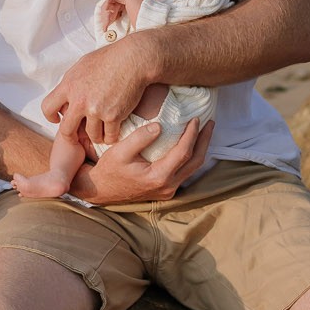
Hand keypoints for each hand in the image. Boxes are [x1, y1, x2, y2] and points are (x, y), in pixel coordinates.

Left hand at [44, 32, 162, 149]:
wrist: (133, 59)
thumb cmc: (110, 57)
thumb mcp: (83, 65)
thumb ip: (72, 82)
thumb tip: (66, 94)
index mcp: (69, 85)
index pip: (47, 107)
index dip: (51, 116)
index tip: (58, 119)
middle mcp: (80, 100)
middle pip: (66, 130)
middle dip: (71, 136)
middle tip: (77, 136)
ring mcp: (96, 109)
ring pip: (91, 136)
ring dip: (96, 136)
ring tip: (101, 132)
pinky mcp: (113, 116)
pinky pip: (109, 136)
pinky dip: (111, 136)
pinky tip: (113, 131)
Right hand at [70, 114, 206, 207]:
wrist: (100, 190)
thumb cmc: (109, 170)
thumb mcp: (119, 151)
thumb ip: (139, 138)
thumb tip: (160, 126)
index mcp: (158, 177)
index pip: (184, 153)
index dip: (192, 134)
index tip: (195, 118)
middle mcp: (167, 186)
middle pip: (195, 162)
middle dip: (204, 141)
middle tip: (209, 123)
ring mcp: (168, 191)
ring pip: (192, 169)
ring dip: (200, 149)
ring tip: (204, 132)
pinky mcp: (165, 190)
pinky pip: (185, 172)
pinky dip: (190, 157)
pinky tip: (190, 145)